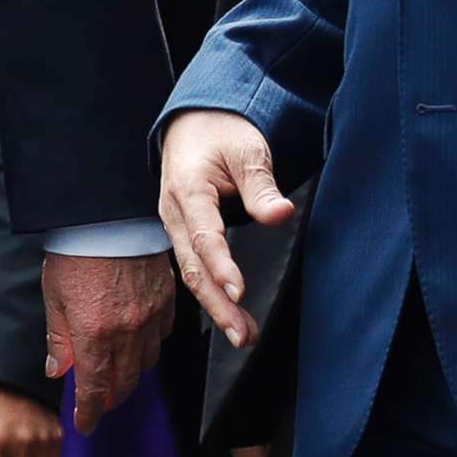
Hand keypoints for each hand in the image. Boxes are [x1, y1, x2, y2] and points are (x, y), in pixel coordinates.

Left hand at [41, 251, 173, 434]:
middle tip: (98, 401)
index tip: (85, 423)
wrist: (106, 217)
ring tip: (115, 370)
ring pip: (146, 364)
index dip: (90, 412)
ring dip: (130, 373)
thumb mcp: (54, 297)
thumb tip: (58, 371)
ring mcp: (151, 318)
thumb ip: (57, 338)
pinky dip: (149, 347)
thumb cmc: (75, 252)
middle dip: (110, 398)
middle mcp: (127, 332)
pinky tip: (136, 342)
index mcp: (94, 333)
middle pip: (124, 383)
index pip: (96, 390)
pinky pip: (162, 338)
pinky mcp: (167, 302)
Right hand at [156, 109, 295, 347]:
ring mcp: (175, 224)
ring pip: (191, 272)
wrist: (193, 122)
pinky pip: (192, 265)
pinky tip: (229, 313)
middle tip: (242, 334)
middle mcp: (175, 212)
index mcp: (188, 189)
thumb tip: (281, 214)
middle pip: (193, 265)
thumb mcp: (247, 150)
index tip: (239, 292)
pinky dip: (210, 292)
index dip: (221, 266)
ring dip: (215, 306)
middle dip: (217, 304)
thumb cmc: (221, 133)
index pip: (204, 235)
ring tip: (242, 334)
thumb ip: (261, 186)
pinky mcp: (182, 231)